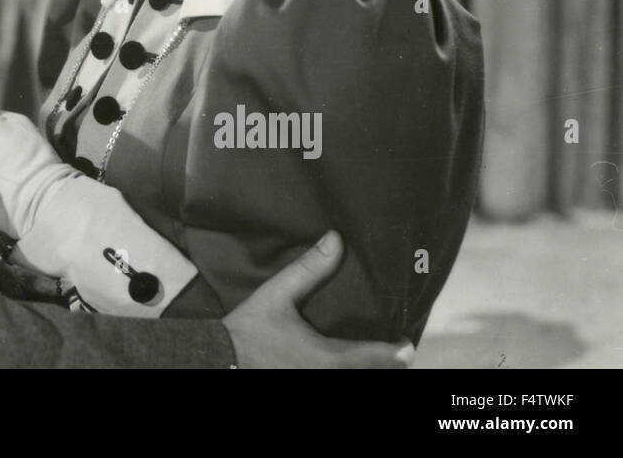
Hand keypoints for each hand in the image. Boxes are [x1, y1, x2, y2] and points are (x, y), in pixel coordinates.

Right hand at [222, 231, 414, 368]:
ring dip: (368, 370)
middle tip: (395, 350)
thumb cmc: (249, 330)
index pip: (376, 357)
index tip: (407, 343)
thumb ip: (309, 269)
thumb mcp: (276, 294)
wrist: (218, 359)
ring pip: (356, 381)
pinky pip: (339, 382)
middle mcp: (327, 377)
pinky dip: (349, 373)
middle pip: (373, 375)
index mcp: (328, 357)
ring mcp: (317, 385)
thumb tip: (336, 239)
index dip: (398, 351)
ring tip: (375, 358)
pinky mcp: (306, 385)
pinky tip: (346, 364)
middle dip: (386, 364)